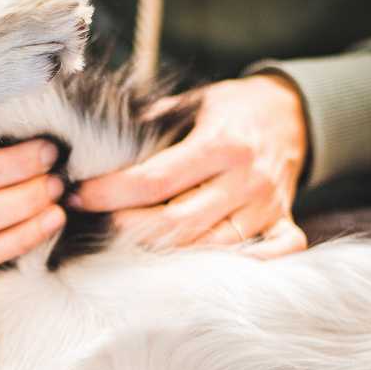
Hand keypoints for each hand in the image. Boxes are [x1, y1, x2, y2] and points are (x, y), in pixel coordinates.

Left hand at [70, 74, 309, 258]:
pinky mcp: (284, 222)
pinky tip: (201, 269)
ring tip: (128, 246)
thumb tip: (94, 143)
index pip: (155, 179)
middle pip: (178, 222)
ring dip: (167, 254)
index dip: (110, 192)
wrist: (291, 111)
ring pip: (211, 247)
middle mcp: (247, 179)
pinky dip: (242, 267)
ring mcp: (268, 206)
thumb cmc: (232, 108)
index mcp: (221, 143)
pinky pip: (272, 255)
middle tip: (95, 225)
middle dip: (128, 229)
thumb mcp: (194, 101)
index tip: (79, 195)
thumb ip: (151, 123)